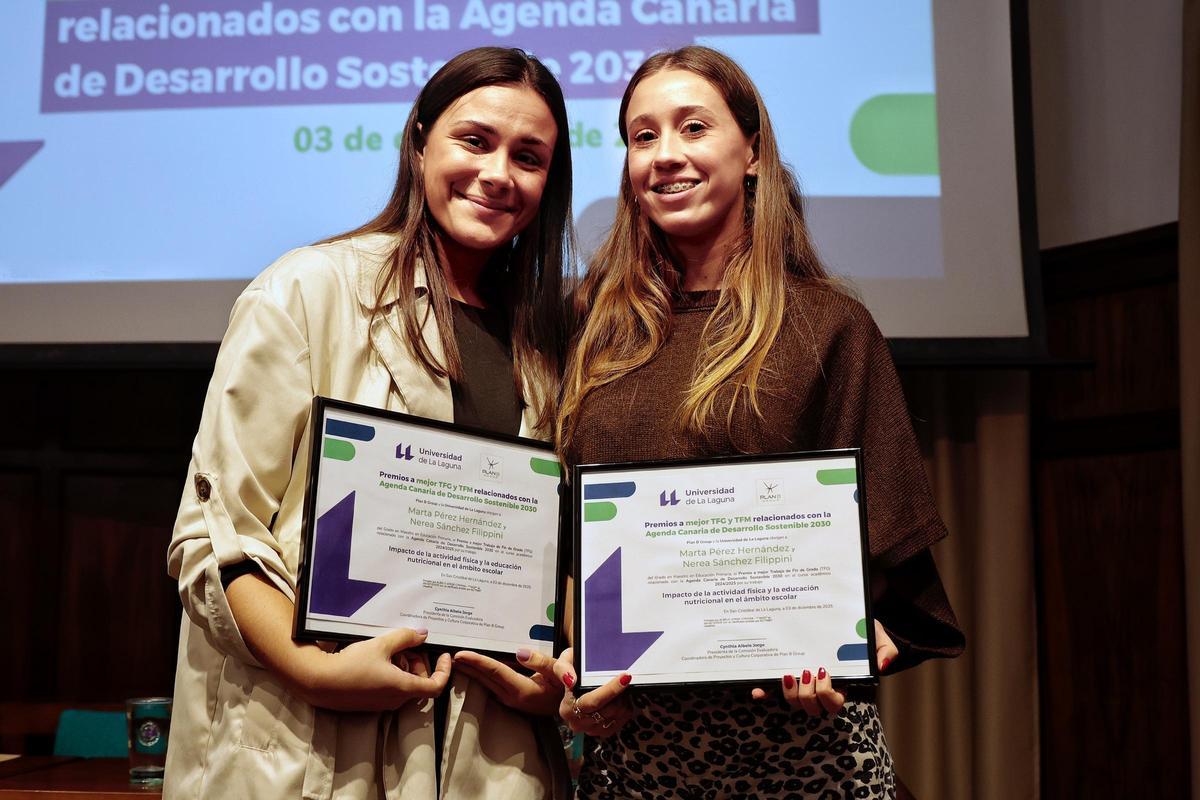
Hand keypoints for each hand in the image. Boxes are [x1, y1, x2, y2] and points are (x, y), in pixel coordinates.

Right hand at [299, 628, 451, 711]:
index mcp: (403, 688)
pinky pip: (390, 688)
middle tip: (405, 646)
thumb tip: (422, 635)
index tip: (443, 655)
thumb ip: (405, 638)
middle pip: (419, 682)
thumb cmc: (351, 665)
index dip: (444, 670)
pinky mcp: (370, 702)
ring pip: (404, 684)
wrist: (319, 682)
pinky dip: (391, 673)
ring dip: (403, 666)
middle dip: (417, 662)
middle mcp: (395, 700)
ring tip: (387, 649)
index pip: (436, 687)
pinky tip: (376, 658)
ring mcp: (382, 703)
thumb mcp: (381, 645)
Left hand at [452, 647, 562, 715]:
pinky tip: (475, 669)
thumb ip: (542, 662)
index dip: (477, 662)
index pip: (495, 672)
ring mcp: (511, 700)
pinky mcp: (512, 698)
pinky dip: (481, 675)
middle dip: (467, 666)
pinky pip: (492, 685)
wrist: (574, 704)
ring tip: (456, 660)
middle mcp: (513, 697)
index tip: (460, 654)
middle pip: (485, 679)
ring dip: (471, 672)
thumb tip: (520, 653)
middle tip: (448, 654)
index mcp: (523, 689)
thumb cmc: (568, 686)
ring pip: (486, 683)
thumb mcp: (561, 671)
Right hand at [554, 648, 636, 737]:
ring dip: (623, 700)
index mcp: (567, 708)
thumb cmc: (569, 672)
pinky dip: (624, 708)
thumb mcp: (563, 663)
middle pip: (609, 709)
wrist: (570, 683)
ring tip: (619, 687)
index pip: (592, 701)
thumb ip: (562, 669)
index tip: (625, 678)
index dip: (611, 690)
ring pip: (617, 715)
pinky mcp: (602, 732)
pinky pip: (622, 721)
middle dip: (620, 693)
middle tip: (624, 678)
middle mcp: (577, 722)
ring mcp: (590, 729)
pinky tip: (620, 698)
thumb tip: (571, 680)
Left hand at [768, 621, 900, 715]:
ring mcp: (802, 682)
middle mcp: (820, 686)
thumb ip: (885, 649)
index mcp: (842, 682)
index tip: (824, 672)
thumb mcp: (876, 634)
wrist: (842, 617)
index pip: (834, 702)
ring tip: (788, 674)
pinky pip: (772, 691)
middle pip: (812, 707)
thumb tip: (880, 665)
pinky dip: (764, 693)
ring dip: (789, 694)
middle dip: (808, 695)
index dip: (827, 694)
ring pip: (794, 703)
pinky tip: (757, 689)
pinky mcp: (786, 673)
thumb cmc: (859, 629)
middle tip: (807, 672)